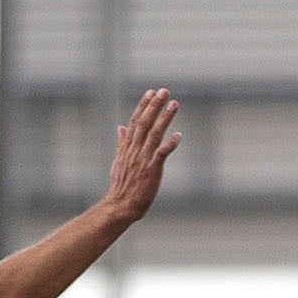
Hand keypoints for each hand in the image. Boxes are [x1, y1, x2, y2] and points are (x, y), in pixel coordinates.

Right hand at [104, 88, 180, 221]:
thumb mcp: (119, 160)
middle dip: (155, 105)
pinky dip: (170, 144)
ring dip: (165, 118)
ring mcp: (143, 159)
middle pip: (145, 122)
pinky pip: (162, 154)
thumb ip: (122, 142)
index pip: (135, 121)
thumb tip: (120, 127)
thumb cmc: (122, 185)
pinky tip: (179, 135)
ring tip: (174, 104)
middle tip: (164, 91)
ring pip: (154, 133)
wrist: (121, 205)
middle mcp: (135, 150)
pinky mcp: (151, 170)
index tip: (151, 92)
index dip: (143, 105)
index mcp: (128, 146)